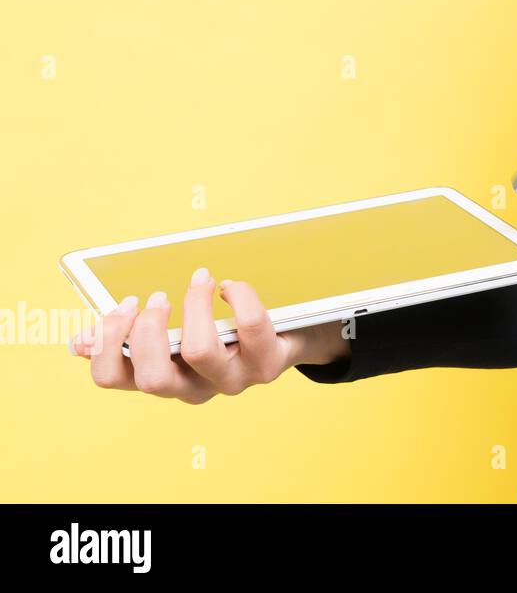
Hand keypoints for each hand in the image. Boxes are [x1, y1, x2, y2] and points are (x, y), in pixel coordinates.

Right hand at [69, 267, 352, 403]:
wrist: (286, 341)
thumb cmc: (222, 334)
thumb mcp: (176, 337)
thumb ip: (131, 337)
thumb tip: (79, 342)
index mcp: (162, 377)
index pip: (113, 378)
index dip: (107, 343)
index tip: (122, 306)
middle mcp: (193, 388)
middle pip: (153, 377)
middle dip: (147, 329)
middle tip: (156, 296)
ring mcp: (232, 380)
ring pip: (199, 351)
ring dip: (192, 307)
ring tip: (198, 280)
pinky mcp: (267, 364)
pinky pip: (250, 326)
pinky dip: (239, 296)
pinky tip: (231, 287)